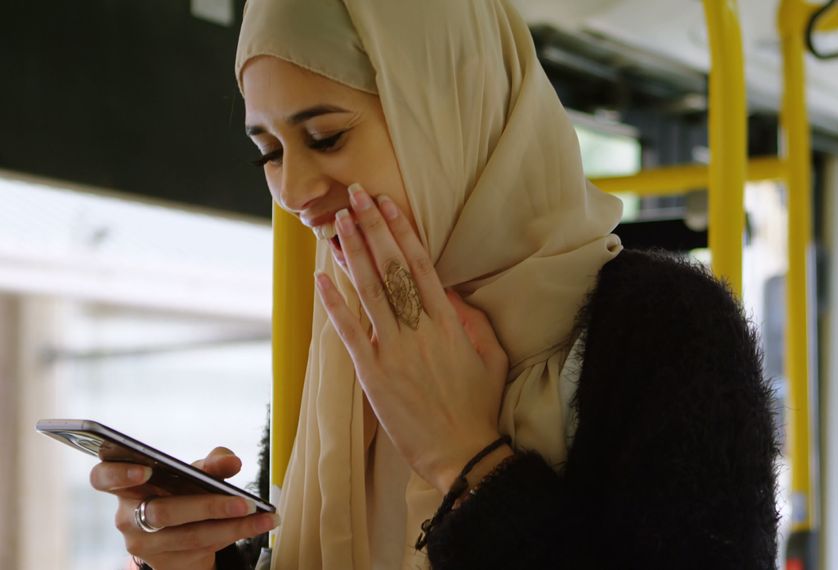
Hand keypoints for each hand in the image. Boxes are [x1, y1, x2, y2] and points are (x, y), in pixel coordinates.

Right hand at [89, 447, 279, 569]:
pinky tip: (261, 524)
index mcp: (126, 487)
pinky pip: (203, 548)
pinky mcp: (166, 564)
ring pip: (189, 535)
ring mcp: (145, 545)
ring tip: (264, 515)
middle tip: (244, 501)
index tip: (145, 470)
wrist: (184, 536)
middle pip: (161, 512)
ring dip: (232, 525)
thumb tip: (231, 461)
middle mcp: (129, 518)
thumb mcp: (194, 474)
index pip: (102, 478)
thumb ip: (211, 464)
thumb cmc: (182, 492)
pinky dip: (236, 533)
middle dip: (207, 505)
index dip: (118, 474)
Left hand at [316, 184, 509, 493]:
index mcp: (448, 321)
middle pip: (390, 267)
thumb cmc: (478, 404)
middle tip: (355, 195)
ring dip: (352, 253)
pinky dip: (334, 303)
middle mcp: (418, 328)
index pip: (420, 264)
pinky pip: (348, 331)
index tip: (388, 203)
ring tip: (337, 222)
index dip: (402, 230)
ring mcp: (392, 350)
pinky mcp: (372, 373)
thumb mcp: (491, 355)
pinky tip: (322, 278)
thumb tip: (451, 291)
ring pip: (369, 291)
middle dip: (371, 228)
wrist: (461, 450)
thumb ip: (472, 319)